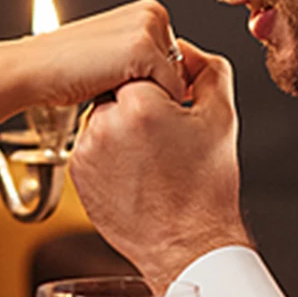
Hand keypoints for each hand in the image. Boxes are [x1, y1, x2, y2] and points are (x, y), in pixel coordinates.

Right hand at [0, 0, 190, 136]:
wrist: (35, 69)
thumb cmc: (69, 68)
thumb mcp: (118, 53)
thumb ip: (149, 58)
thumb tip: (183, 84)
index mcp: (150, 10)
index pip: (176, 60)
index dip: (151, 81)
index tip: (118, 78)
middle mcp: (154, 13)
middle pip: (181, 71)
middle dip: (153, 87)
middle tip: (112, 82)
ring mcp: (150, 30)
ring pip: (177, 84)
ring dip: (150, 97)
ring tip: (111, 86)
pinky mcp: (144, 51)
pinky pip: (169, 93)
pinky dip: (147, 106)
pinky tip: (112, 93)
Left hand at [67, 39, 248, 296]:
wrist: (186, 245)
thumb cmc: (205, 188)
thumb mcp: (220, 118)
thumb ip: (207, 70)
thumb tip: (186, 50)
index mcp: (141, 101)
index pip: (143, 69)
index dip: (162, 89)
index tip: (175, 109)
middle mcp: (106, 120)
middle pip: (120, 91)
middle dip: (141, 107)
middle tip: (165, 137)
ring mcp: (87, 147)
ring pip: (104, 118)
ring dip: (123, 129)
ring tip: (152, 159)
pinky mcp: (76, 170)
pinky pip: (91, 146)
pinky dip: (110, 153)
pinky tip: (136, 173)